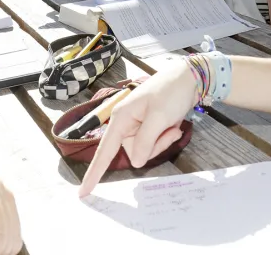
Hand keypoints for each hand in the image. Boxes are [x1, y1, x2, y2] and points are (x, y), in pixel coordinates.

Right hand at [79, 62, 196, 196]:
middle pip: (133, 152)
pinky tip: (174, 125)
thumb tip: (136, 162)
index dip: (94, 173)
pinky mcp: (149, 126)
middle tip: (168, 129)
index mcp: (121, 118)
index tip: (82, 193)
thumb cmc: (170, 92)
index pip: (104, 151)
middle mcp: (125, 123)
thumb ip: (145, 141)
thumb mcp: (159, 117)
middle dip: (153, 146)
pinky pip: (154, 143)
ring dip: (162, 141)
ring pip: (145, 150)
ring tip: (172, 125)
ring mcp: (137, 125)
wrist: (188, 78)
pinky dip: (165, 137)